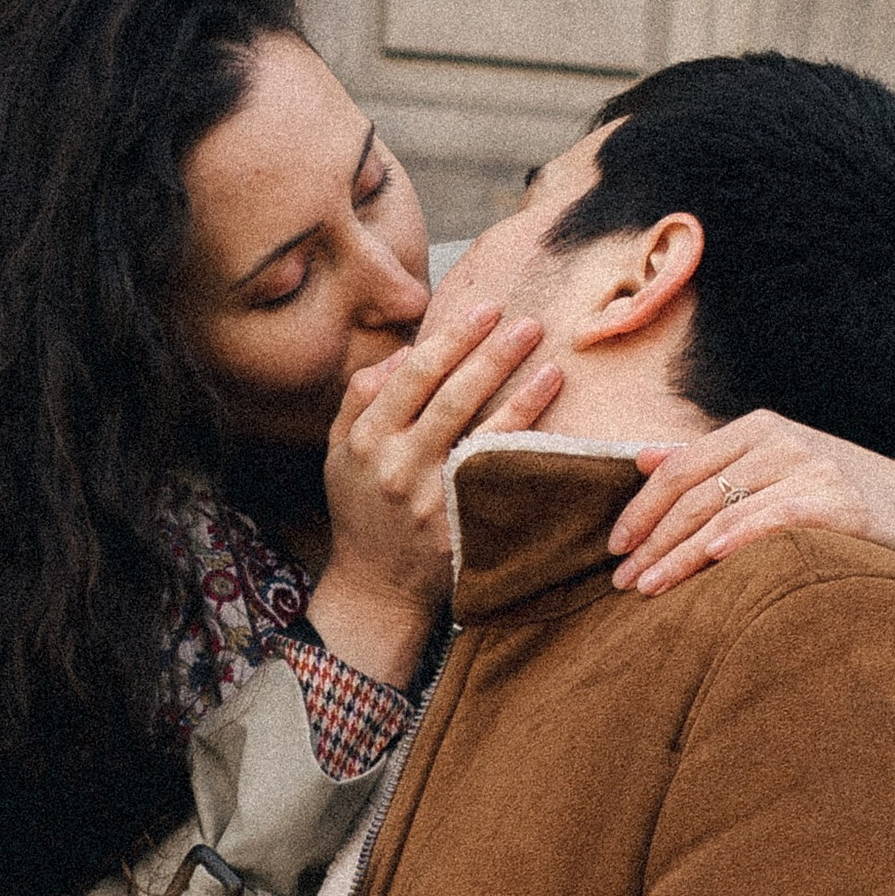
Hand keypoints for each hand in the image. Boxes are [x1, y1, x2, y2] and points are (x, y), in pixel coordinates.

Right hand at [308, 313, 563, 685]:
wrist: (376, 585)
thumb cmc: (362, 507)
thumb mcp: (341, 450)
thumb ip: (362, 397)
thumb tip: (403, 351)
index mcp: (368, 440)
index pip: (414, 376)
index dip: (452, 339)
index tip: (485, 310)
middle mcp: (399, 468)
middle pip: (452, 400)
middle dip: (492, 357)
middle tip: (528, 324)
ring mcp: (433, 502)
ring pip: (483, 439)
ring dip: (522, 400)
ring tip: (552, 367)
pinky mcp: (463, 529)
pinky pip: (501, 482)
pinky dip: (526, 452)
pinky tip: (553, 428)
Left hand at [609, 414, 894, 598]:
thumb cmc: (829, 494)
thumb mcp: (770, 465)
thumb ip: (709, 460)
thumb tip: (642, 458)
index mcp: (756, 429)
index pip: (680, 467)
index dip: (642, 507)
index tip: (615, 547)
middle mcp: (781, 441)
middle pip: (696, 493)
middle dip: (653, 540)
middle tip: (622, 581)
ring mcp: (812, 469)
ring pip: (727, 512)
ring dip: (681, 554)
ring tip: (650, 588)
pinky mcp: (841, 503)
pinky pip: (779, 518)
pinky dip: (743, 537)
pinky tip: (714, 559)